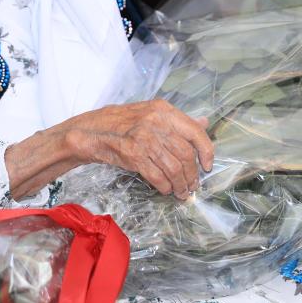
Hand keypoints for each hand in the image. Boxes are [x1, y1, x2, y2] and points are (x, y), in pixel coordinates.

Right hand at [66, 99, 214, 199]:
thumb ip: (179, 121)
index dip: (206, 151)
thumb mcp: (153, 113)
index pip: (195, 132)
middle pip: (185, 155)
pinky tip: (166, 189)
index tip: (208, 166)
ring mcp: (144, 138)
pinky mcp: (133, 155)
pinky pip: (157, 177)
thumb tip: (205, 124)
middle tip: (192, 186)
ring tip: (181, 192)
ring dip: (180, 185)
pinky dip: (165, 187)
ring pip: (174, 168)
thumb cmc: (125, 122)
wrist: (94, 131)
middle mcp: (156, 122)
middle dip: (192, 175)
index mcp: (164, 110)